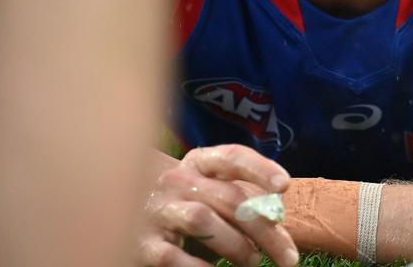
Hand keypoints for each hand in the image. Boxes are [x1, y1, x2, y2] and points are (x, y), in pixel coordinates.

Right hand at [136, 145, 298, 266]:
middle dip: (265, 230)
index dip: (259, 168)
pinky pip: (172, 256)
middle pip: (229, 197)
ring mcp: (157, 210)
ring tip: (253, 262)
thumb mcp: (213, 190)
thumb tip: (280, 224)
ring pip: (202, 220)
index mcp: (199, 162)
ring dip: (236, 245)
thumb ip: (246, 200)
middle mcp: (177, 180)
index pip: (232, 157)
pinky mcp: (142, 243)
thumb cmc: (188, 201)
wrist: (124, 207)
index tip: (284, 185)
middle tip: (288, 258)